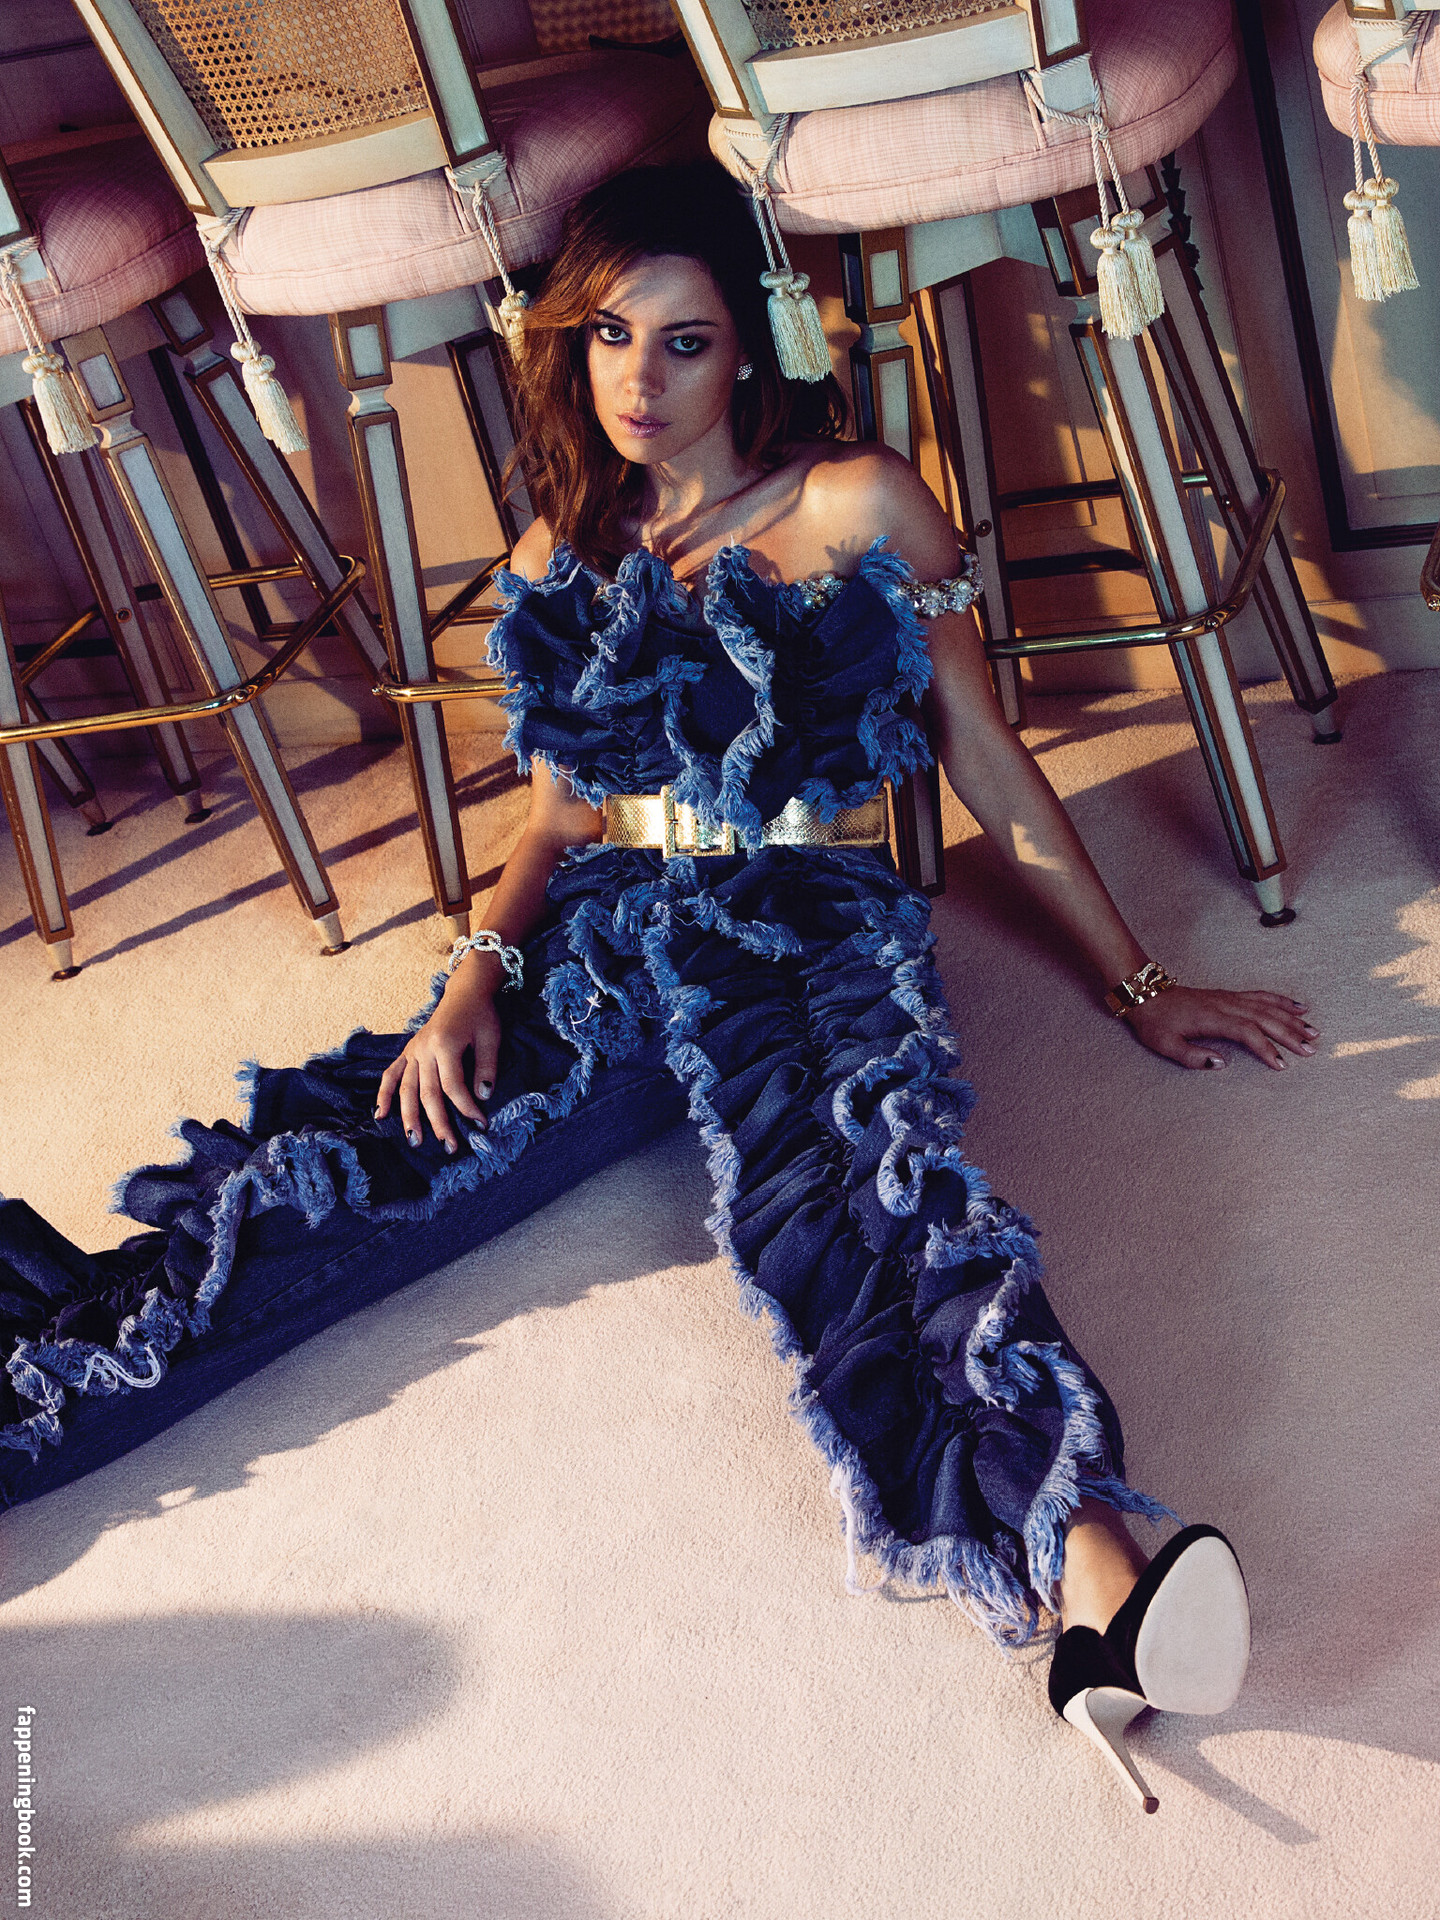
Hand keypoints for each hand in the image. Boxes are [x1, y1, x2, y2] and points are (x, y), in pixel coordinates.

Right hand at [375, 968, 500, 1150]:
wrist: (465, 993)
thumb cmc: (481, 1015)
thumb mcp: (491, 1038)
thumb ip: (487, 1067)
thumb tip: (483, 1097)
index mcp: (445, 1044)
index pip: (453, 1085)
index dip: (466, 1108)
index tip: (480, 1125)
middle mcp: (424, 1049)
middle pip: (428, 1093)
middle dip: (439, 1123)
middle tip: (450, 1147)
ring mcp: (412, 1051)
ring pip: (407, 1089)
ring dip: (409, 1117)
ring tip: (415, 1142)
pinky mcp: (407, 1052)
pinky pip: (390, 1075)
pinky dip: (383, 1095)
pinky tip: (381, 1115)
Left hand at [1122, 987, 1316, 1070]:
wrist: (1147, 994)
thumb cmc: (1156, 1022)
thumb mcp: (1165, 1045)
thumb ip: (1192, 1057)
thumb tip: (1221, 1064)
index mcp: (1212, 1018)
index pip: (1247, 1032)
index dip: (1266, 1048)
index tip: (1281, 1064)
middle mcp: (1226, 1005)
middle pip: (1265, 1018)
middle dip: (1290, 1034)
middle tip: (1311, 1050)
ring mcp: (1230, 998)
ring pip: (1267, 1006)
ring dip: (1292, 1018)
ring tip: (1314, 1031)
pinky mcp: (1230, 995)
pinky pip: (1261, 996)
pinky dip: (1282, 1001)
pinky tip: (1299, 1007)